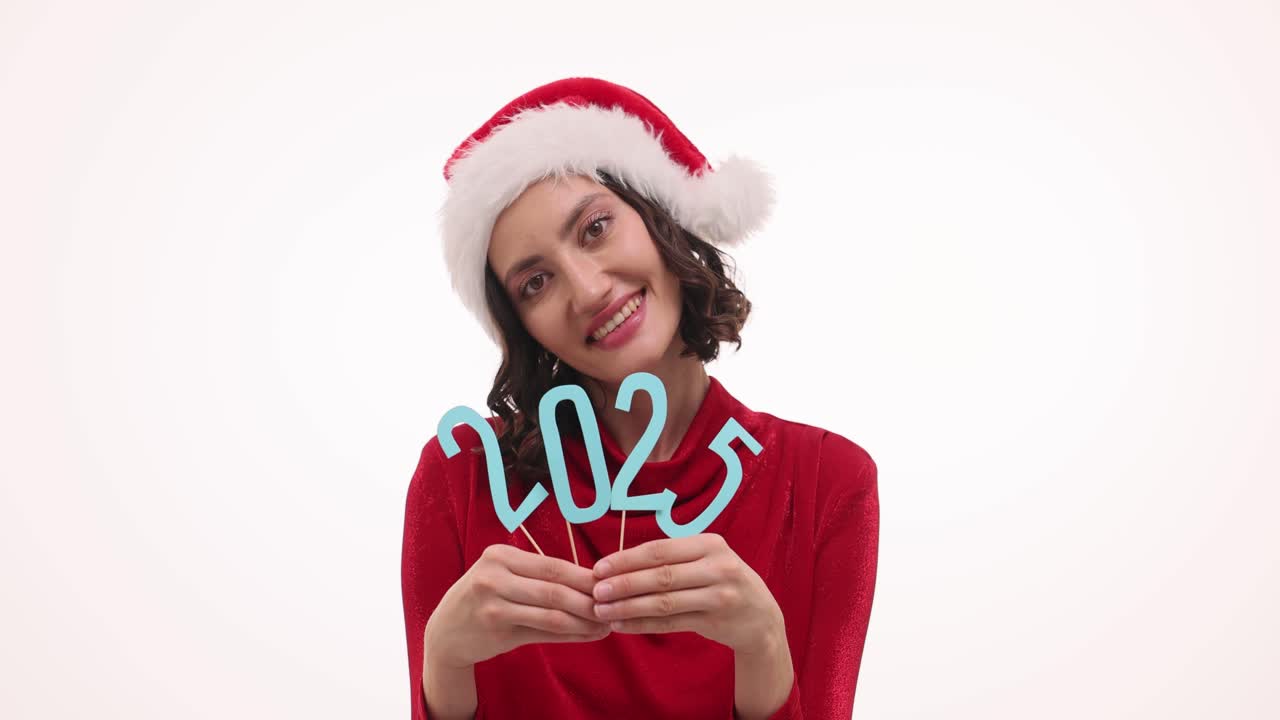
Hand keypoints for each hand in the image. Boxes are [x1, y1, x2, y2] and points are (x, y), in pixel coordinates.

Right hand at [425, 544, 611, 668]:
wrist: (445, 632)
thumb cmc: (484, 599)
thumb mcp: (504, 577)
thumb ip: (541, 578)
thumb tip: (592, 582)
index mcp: (500, 556)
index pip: (554, 565)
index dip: (585, 577)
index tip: (610, 585)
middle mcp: (494, 577)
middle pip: (555, 589)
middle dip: (589, 600)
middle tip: (614, 607)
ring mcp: (493, 605)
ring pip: (552, 613)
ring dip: (584, 621)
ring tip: (606, 625)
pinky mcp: (497, 630)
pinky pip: (543, 632)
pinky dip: (570, 634)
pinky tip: (587, 635)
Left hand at [590, 533, 784, 653]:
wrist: (761, 617)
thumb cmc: (723, 581)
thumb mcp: (707, 559)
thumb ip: (672, 557)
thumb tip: (619, 562)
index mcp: (710, 544)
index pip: (660, 550)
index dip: (626, 559)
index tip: (599, 568)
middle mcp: (717, 567)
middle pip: (661, 575)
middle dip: (623, 583)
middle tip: (596, 591)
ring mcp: (718, 595)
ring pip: (664, 601)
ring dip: (628, 607)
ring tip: (602, 610)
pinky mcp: (715, 621)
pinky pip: (671, 622)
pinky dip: (642, 624)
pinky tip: (621, 625)